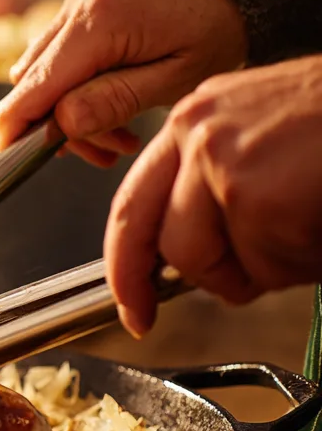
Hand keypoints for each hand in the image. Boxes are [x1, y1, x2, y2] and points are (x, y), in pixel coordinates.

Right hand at [0, 0, 247, 165]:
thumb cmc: (217, 26)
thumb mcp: (178, 76)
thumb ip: (116, 100)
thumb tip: (61, 123)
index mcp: (100, 21)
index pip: (37, 85)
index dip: (12, 126)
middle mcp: (78, 2)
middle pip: (33, 81)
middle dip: (54, 126)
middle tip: (106, 153)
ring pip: (42, 68)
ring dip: (66, 108)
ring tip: (119, 132)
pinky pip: (58, 49)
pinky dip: (73, 82)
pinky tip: (109, 97)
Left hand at [105, 55, 321, 335]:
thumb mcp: (260, 136)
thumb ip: (211, 189)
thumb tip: (182, 260)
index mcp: (191, 122)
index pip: (130, 207)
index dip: (127, 268)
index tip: (132, 308)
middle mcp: (194, 134)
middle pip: (170, 247)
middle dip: (213, 278)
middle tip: (253, 278)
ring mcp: (220, 163)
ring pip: (212, 265)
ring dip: (269, 268)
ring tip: (311, 226)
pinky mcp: (255, 196)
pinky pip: (266, 267)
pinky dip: (303, 262)